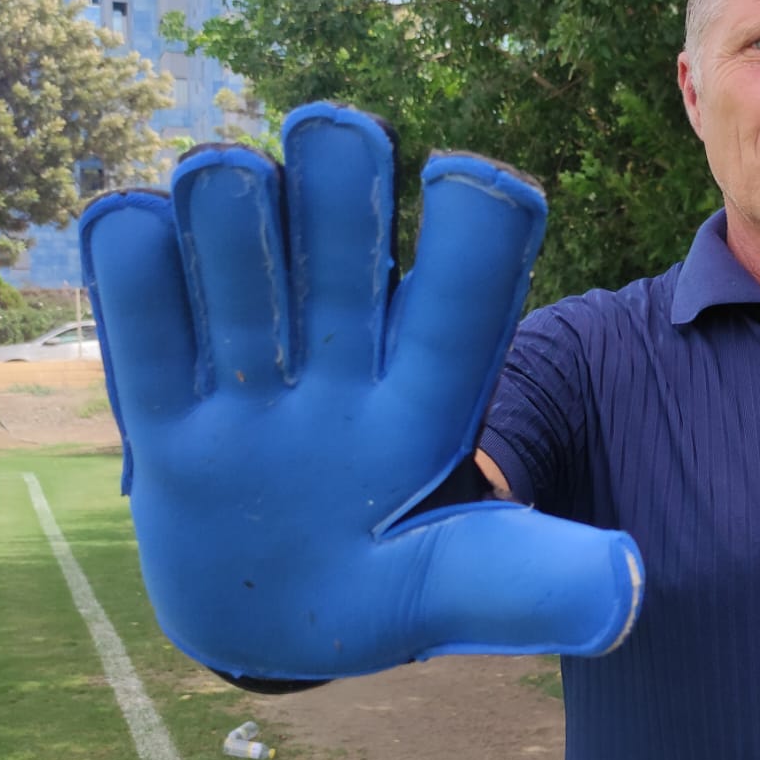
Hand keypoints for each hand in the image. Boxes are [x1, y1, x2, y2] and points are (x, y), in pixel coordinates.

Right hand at [81, 103, 641, 681]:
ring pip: (237, 242)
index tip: (463, 178)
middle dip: (338, 179)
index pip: (466, 289)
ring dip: (229, 212)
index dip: (473, 223)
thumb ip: (534, 584)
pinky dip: (133, 260)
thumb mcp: (459, 592)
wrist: (267, 626)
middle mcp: (340, 351)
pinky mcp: (161, 398)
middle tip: (335, 133)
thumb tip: (627, 589)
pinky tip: (134, 230)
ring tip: (222, 186)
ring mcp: (247, 364)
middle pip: (343, 232)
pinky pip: (138, 307)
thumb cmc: (387, 593)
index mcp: (429, 390)